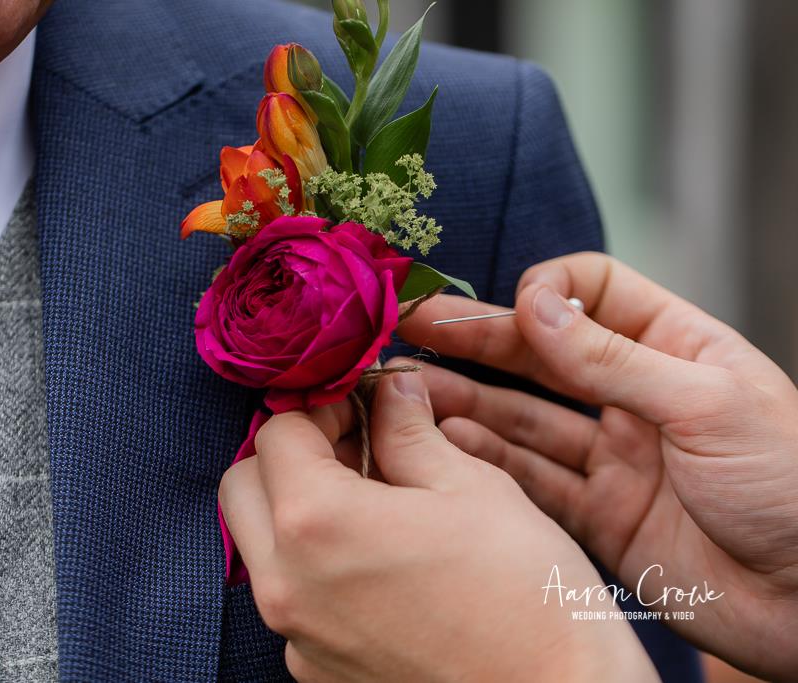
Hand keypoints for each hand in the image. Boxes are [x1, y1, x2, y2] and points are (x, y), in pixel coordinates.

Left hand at [219, 365, 657, 682]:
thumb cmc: (522, 592)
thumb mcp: (469, 486)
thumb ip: (409, 429)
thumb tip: (390, 388)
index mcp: (316, 521)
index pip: (278, 432)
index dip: (321, 406)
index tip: (361, 406)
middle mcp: (286, 582)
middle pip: (244, 486)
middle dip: (289, 455)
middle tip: (354, 447)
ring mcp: (295, 633)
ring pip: (258, 544)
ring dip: (294, 509)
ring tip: (369, 503)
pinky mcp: (313, 667)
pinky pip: (290, 596)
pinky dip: (314, 566)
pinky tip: (377, 563)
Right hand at [400, 252, 797, 679]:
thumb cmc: (793, 487)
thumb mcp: (706, 402)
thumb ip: (611, 355)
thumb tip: (532, 302)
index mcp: (677, 347)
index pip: (596, 289)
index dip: (548, 289)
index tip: (514, 305)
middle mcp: (638, 396)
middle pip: (543, 353)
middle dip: (479, 340)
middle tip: (416, 329)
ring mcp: (616, 456)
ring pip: (524, 419)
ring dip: (467, 401)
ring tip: (409, 389)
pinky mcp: (600, 514)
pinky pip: (531, 480)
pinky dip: (487, 462)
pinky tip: (448, 445)